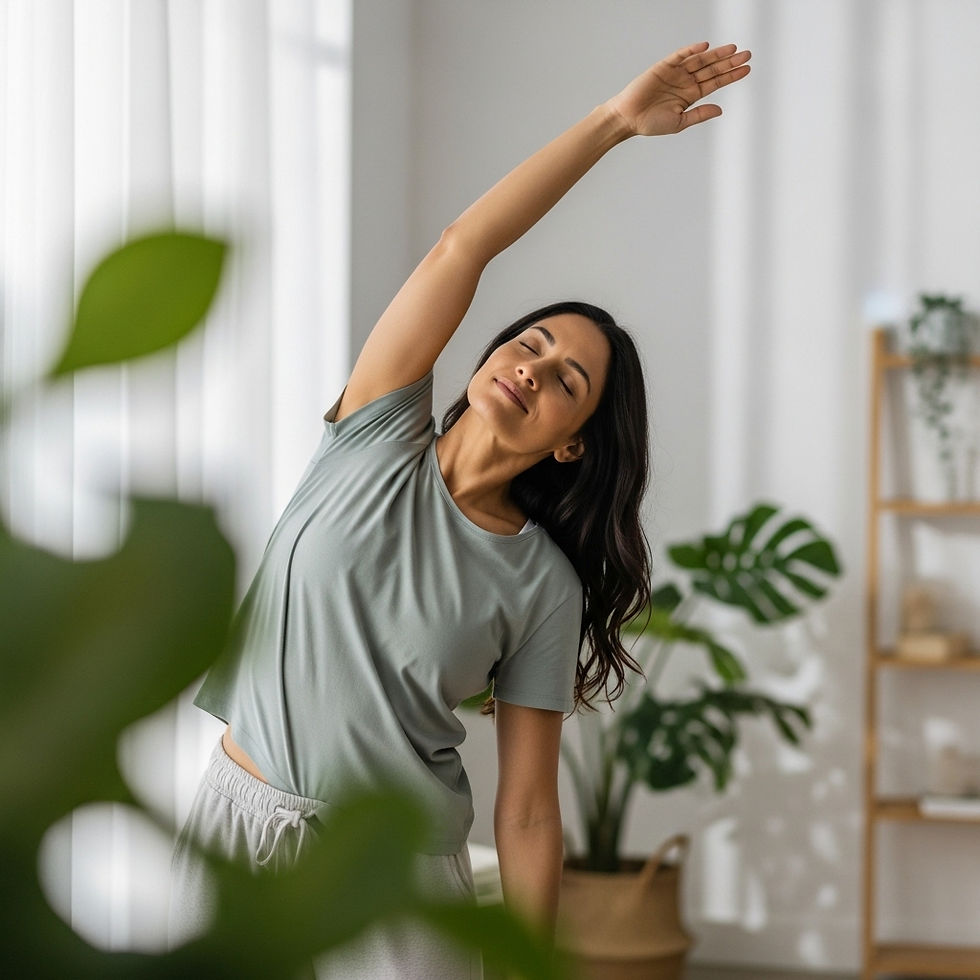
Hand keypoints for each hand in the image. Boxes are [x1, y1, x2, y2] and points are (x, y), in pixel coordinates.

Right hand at [606, 41, 750, 135]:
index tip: (747, 69)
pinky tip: (705, 47)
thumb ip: (700, 115)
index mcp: (690, 96)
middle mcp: (685, 82)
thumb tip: (720, 109)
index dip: (731, 75)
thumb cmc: (650, 123)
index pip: (715, 82)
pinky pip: (680, 56)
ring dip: (716, 55)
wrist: (628, 118)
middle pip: (712, 69)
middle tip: (747, 54)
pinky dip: (691, 51)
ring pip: (700, 61)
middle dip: (729, 62)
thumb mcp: (679, 122)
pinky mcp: (663, 67)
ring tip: (733, 49)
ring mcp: (675, 73)